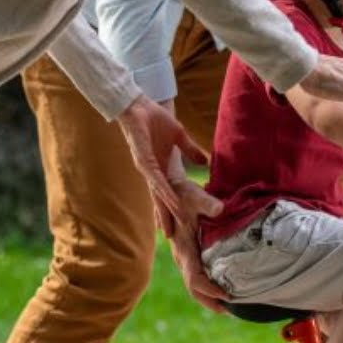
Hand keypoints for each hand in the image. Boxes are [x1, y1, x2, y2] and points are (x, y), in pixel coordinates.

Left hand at [116, 95, 208, 218]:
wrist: (139, 106)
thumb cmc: (155, 120)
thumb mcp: (179, 136)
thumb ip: (190, 150)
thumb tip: (204, 161)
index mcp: (162, 167)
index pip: (168, 191)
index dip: (172, 207)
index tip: (179, 224)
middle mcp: (153, 172)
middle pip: (161, 198)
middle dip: (166, 217)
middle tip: (173, 237)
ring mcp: (148, 168)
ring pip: (158, 193)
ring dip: (166, 209)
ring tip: (175, 224)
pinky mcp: (144, 161)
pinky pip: (156, 181)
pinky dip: (164, 192)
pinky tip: (171, 202)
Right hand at [160, 177, 228, 312]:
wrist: (167, 188)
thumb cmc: (182, 192)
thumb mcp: (194, 195)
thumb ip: (206, 202)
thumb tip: (220, 208)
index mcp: (182, 248)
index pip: (194, 277)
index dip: (210, 290)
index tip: (227, 296)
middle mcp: (181, 256)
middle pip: (193, 288)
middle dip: (210, 301)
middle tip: (231, 311)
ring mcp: (183, 257)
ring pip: (194, 285)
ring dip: (209, 298)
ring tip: (228, 307)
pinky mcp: (188, 254)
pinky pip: (196, 276)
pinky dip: (208, 287)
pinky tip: (222, 289)